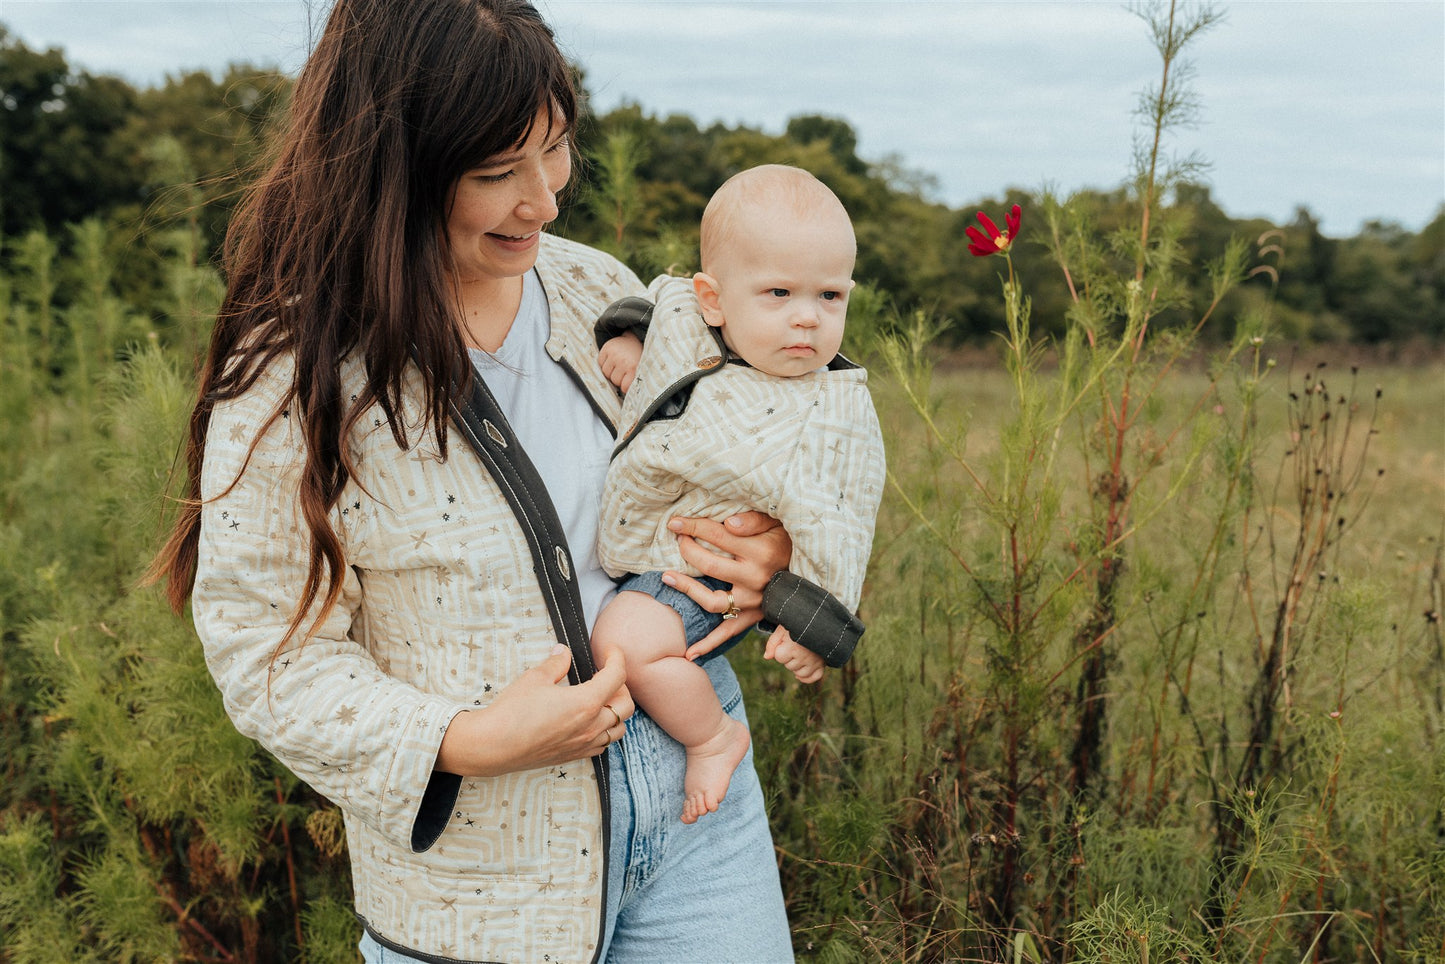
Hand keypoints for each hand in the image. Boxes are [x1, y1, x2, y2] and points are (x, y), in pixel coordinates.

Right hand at [436, 645, 634, 775]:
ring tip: (601, 699)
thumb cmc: (512, 711)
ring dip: (616, 711)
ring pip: (618, 729)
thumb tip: (563, 652)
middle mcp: (591, 726)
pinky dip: (605, 731)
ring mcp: (584, 744)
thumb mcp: (534, 678)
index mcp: (586, 703)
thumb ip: (556, 663)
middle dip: (621, 686)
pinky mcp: (574, 756)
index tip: (610, 651)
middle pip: (626, 706)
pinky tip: (590, 721)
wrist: (493, 746)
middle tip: (605, 675)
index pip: (617, 676)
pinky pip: (603, 745)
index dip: (617, 659)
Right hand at [598, 333, 642, 392]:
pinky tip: (612, 359)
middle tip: (624, 371)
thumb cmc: (639, 356)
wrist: (637, 338)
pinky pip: (600, 362)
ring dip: (611, 371)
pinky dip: (604, 362)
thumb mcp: (641, 369)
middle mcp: (623, 361)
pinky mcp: (607, 348)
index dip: (625, 386)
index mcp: (634, 368)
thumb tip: (626, 397)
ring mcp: (614, 354)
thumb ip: (633, 382)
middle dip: (618, 378)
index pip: (624, 387)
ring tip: (618, 365)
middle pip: (614, 380)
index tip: (627, 384)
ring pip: (606, 373)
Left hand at [662, 511, 791, 659]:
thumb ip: (753, 520)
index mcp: (761, 552)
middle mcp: (755, 579)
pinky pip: (727, 632)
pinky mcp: (752, 617)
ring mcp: (752, 602)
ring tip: (667, 576)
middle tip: (677, 541)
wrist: (807, 572)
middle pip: (710, 565)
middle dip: (687, 550)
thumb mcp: (776, 523)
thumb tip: (728, 523)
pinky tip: (690, 653)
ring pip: (712, 600)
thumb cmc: (785, 542)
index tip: (674, 523)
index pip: (717, 536)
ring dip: (687, 589)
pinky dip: (708, 644)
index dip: (692, 527)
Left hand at [764, 625, 823, 683]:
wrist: (817, 620)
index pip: (779, 657)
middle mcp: (805, 657)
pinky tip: (801, 672)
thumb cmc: (797, 624)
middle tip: (795, 644)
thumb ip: (772, 643)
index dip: (780, 649)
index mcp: (794, 647)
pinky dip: (807, 677)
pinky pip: (814, 677)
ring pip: (800, 674)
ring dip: (797, 666)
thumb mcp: (782, 629)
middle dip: (789, 657)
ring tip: (800, 652)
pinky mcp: (823, 663)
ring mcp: (815, 662)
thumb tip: (766, 657)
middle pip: (789, 666)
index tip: (786, 639)